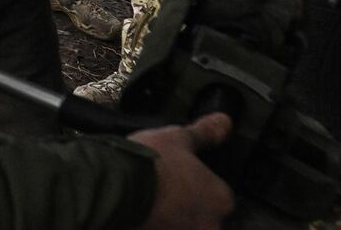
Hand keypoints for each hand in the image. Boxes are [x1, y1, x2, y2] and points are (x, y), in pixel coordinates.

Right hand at [132, 112, 234, 229]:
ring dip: (171, 218)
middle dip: (188, 206)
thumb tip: (225, 122)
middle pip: (204, 217)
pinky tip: (141, 213)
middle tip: (166, 190)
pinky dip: (154, 224)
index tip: (185, 176)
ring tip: (151, 201)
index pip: (221, 195)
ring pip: (182, 225)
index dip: (202, 184)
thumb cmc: (151, 163)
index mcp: (221, 199)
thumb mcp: (179, 138)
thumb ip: (205, 133)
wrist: (115, 187)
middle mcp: (208, 225)